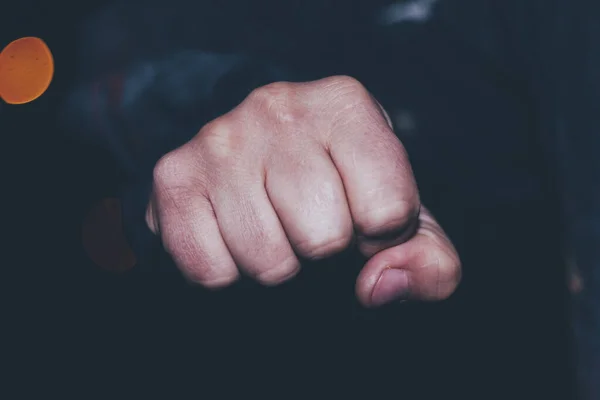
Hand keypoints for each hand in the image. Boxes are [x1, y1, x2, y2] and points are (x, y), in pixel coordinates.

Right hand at [146, 76, 460, 306]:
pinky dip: (229, 272)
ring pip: (268, 262)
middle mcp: (278, 106)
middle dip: (323, 249)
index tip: (361, 216)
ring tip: (273, 225)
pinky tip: (235, 234)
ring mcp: (220, 140)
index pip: (387, 211)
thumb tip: (378, 286)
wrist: (259, 163)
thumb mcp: (402, 219)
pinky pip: (212, 271)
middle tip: (310, 221)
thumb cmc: (341, 191)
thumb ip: (430, 262)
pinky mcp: (173, 177)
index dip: (378, 235)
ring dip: (278, 263)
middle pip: (324, 238)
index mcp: (345, 104)